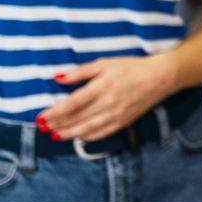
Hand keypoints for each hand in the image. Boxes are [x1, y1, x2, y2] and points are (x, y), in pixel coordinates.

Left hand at [38, 54, 179, 143]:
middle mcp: (108, 103)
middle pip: (77, 118)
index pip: (73, 103)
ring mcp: (116, 115)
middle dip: (58, 124)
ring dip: (68, 134)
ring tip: (54, 135)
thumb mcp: (105, 63)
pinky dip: (87, 138)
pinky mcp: (123, 123)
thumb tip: (58, 78)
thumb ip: (81, 72)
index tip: (41, 116)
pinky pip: (101, 134)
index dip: (55, 112)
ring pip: (87, 129)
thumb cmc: (131, 67)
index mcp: (102, 86)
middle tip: (42, 127)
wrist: (159, 78)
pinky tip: (76, 137)